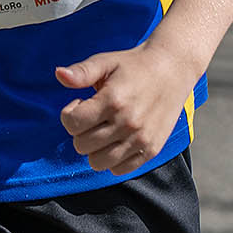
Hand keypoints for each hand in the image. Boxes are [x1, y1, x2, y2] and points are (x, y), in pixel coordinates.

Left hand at [56, 42, 199, 174]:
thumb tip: (59, 75)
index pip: (72, 123)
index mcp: (113, 100)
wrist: (173, 69)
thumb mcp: (106, 62)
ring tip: (104, 130)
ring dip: (94, 149)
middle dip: (80, 131)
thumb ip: (81, 72)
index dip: (69, 114)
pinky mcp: (152, 149)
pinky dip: (113, 160)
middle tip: (94, 117)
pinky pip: (121, 170)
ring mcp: (141, 139)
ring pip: (98, 162)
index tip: (80, 103)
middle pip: (82, 145)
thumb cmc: (134, 65)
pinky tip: (116, 141)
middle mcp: (127, 123)